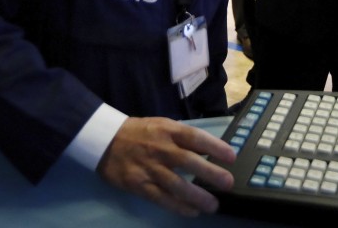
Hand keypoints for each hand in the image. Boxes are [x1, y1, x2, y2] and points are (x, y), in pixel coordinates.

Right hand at [98, 117, 235, 216]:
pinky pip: (161, 198)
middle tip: (228, 183)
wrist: (105, 139)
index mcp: (168, 130)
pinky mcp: (138, 184)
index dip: (215, 146)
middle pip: (188, 162)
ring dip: (197, 196)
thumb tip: (209, 152)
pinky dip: (178, 206)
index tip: (232, 157)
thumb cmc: (141, 132)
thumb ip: (183, 139)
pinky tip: (192, 211)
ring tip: (213, 205)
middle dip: (211, 173)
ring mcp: (149, 168)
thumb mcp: (162, 126)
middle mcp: (160, 148)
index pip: (195, 138)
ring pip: (176, 184)